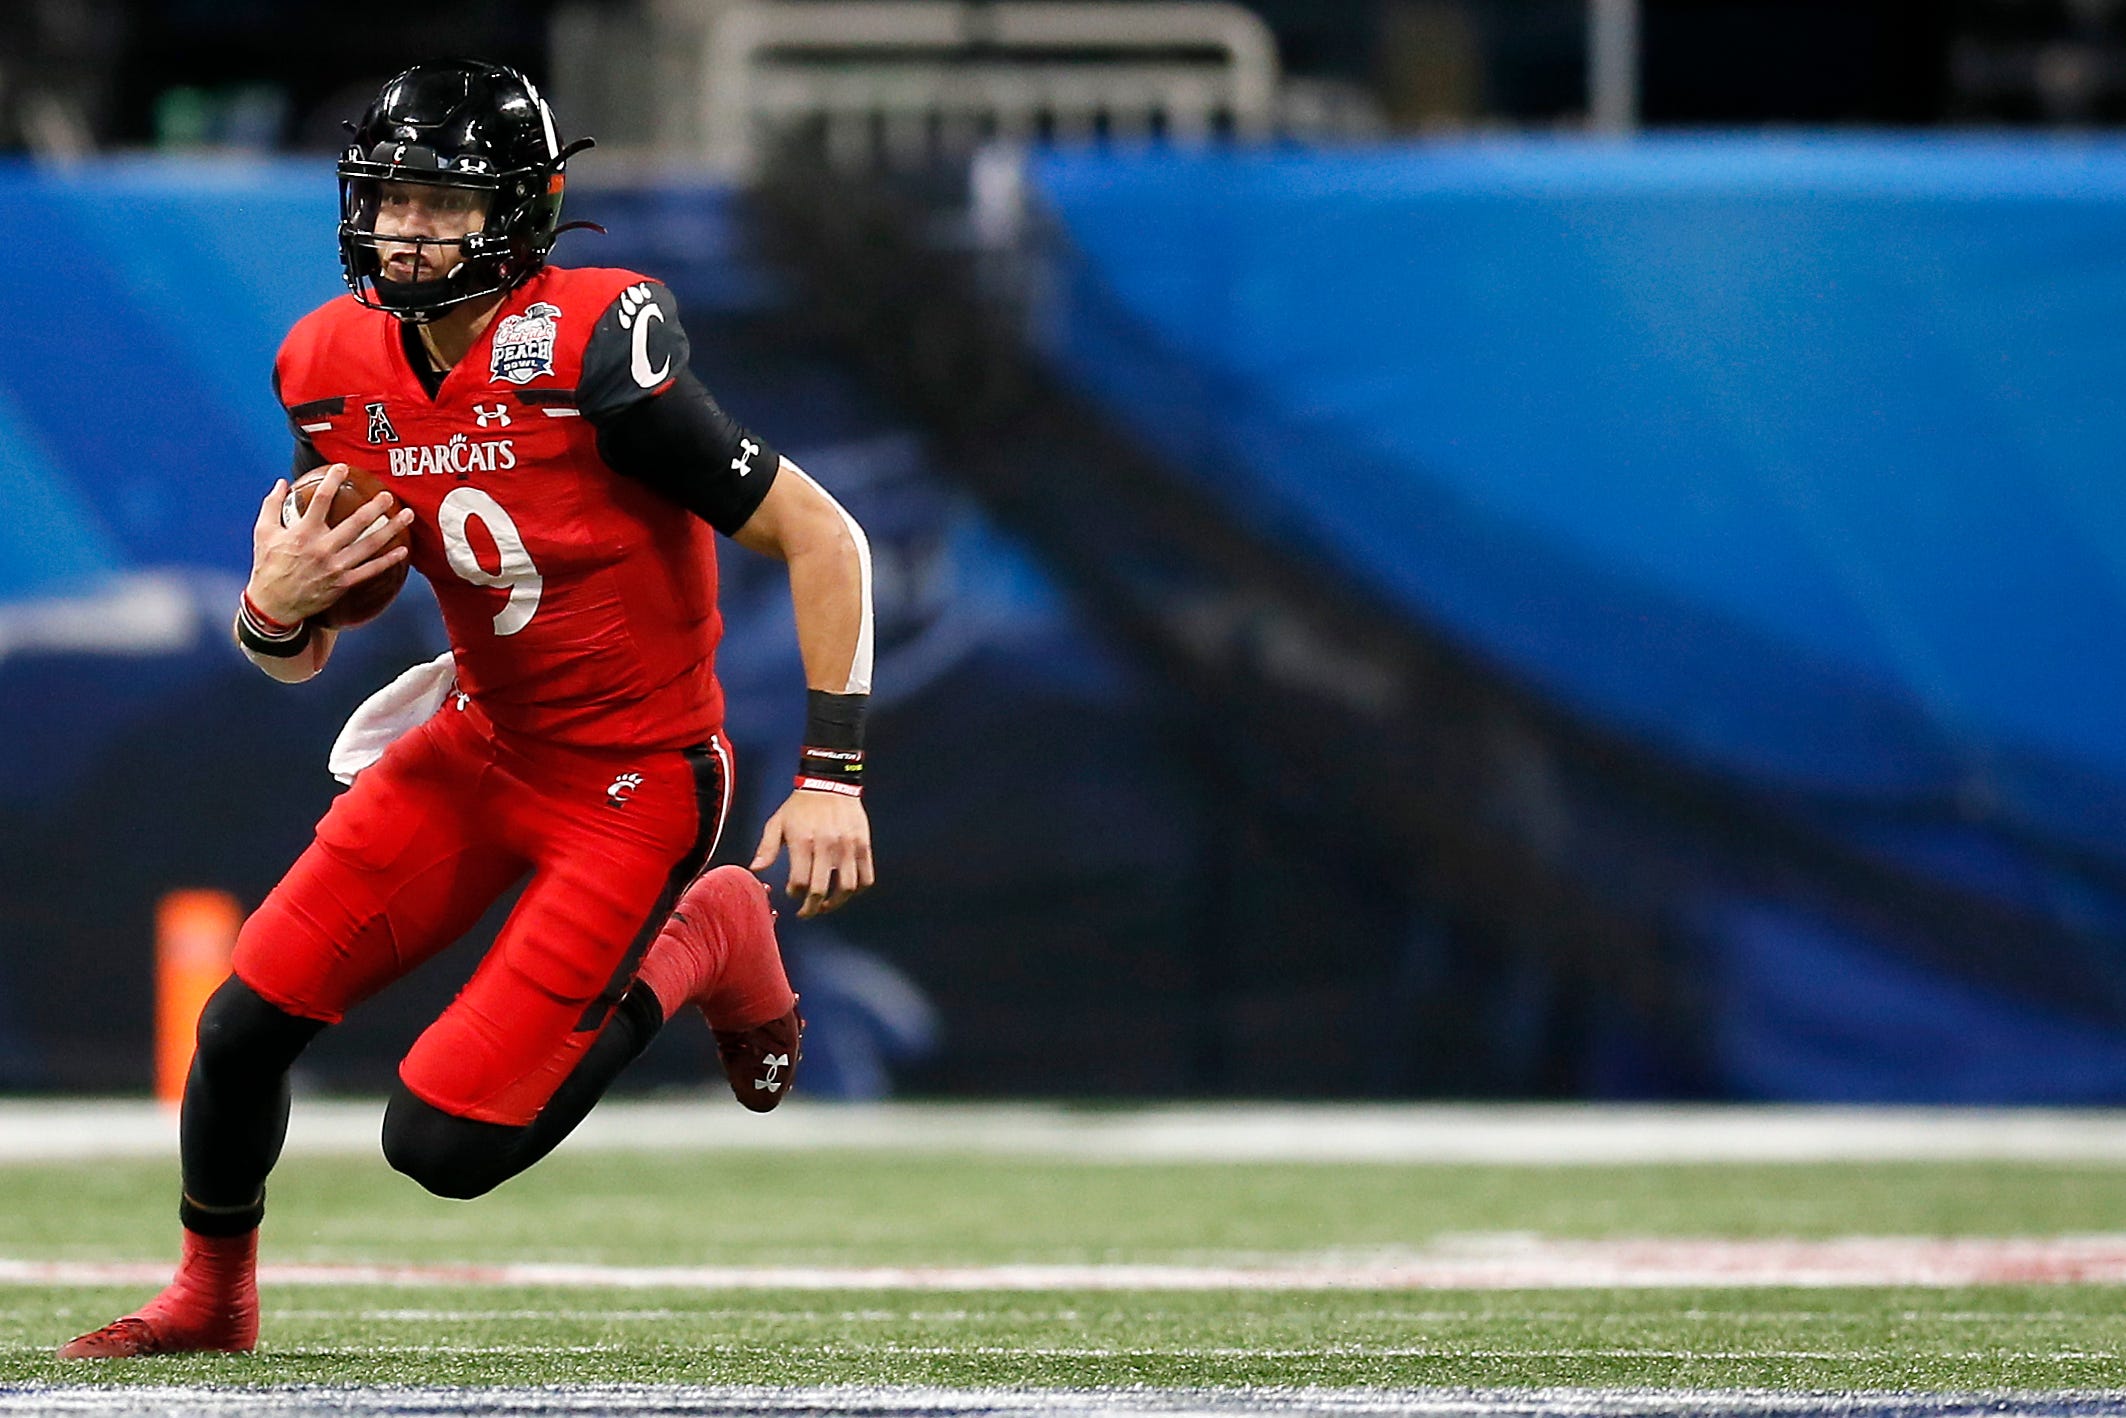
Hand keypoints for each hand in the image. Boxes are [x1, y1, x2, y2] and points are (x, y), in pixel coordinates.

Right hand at [246, 466, 413, 623]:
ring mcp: (335, 566)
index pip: (320, 500)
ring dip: (391, 529)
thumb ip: (272, 505)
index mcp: (302, 533)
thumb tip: (281, 483)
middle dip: (375, 507)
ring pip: (369, 545)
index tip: (343, 468)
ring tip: (406, 515)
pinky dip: (388, 560)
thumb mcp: (263, 532)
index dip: (333, 481)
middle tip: (389, 494)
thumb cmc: (268, 565)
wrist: (274, 603)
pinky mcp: (343, 582)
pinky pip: (371, 570)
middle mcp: (322, 548)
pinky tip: (402, 550)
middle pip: (355, 523)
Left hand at [751, 788, 873, 918]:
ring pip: (846, 888)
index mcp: (803, 841)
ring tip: (827, 905)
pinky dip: (858, 890)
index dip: (795, 895)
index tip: (792, 894)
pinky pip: (866, 877)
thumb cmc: (800, 805)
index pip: (799, 882)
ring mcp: (848, 846)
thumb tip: (755, 870)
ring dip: (836, 903)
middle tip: (806, 913)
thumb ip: (766, 848)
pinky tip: (846, 891)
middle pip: (821, 890)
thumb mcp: (777, 822)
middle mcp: (827, 846)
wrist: (830, 782)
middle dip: (812, 909)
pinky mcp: (863, 845)